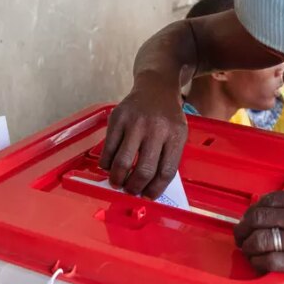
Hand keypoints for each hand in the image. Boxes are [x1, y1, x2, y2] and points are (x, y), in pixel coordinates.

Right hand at [99, 77, 187, 197]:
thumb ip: (167, 157)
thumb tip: (149, 188)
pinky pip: (108, 149)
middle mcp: (156, 129)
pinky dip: (106, 164)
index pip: (166, 172)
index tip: (148, 196)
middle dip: (135, 188)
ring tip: (117, 183)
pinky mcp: (117, 118)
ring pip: (123, 162)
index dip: (155, 190)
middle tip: (130, 191)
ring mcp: (135, 122)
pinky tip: (109, 166)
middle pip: (144, 170)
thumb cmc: (167, 117)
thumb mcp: (177, 134)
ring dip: (118, 179)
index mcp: (176, 135)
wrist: (156, 87)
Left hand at [233, 186, 283, 283]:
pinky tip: (258, 262)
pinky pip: (273, 260)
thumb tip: (275, 211)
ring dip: (249, 245)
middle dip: (244, 227)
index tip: (249, 218)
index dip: (254, 210)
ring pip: (263, 239)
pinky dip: (259, 261)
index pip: (271, 199)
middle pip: (261, 218)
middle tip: (240, 235)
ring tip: (247, 249)